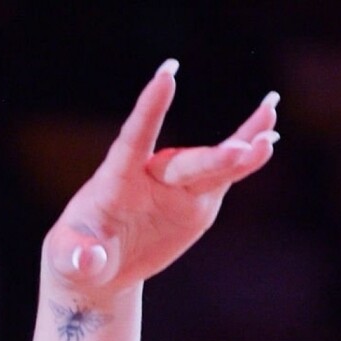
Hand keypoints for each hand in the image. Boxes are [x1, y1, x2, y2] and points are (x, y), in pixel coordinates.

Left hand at [42, 62, 277, 301]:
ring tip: (270, 127)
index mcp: (116, 180)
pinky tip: (270, 137)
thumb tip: (88, 260)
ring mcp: (175, 186)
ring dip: (240, 149)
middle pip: (184, 163)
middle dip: (213, 159)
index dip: (150, 109)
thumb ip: (79, 258)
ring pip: (210, 165)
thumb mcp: (70, 261)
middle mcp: (150, 175)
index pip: (134, 139)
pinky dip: (247, 159)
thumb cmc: (76, 257)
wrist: (100, 265)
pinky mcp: (194, 201)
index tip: (166, 74)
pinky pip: (224, 177)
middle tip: (241, 152)